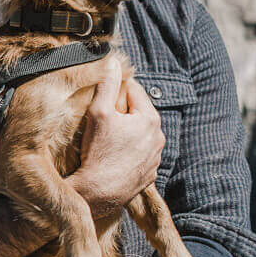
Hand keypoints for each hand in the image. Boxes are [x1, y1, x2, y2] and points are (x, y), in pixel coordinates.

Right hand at [70, 58, 164, 217]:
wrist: (97, 193)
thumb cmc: (98, 153)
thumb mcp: (99, 112)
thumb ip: (108, 84)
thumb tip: (114, 62)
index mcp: (150, 119)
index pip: (134, 91)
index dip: (116, 90)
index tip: (103, 96)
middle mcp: (158, 138)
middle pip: (138, 113)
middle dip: (122, 111)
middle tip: (102, 118)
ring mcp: (154, 158)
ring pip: (139, 134)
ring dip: (126, 132)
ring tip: (106, 138)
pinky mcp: (148, 174)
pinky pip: (138, 154)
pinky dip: (128, 151)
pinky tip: (112, 155)